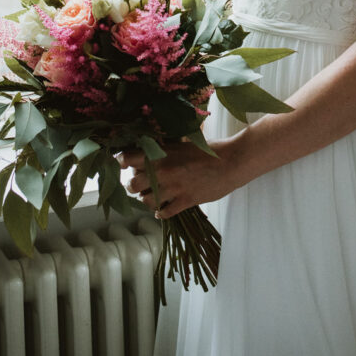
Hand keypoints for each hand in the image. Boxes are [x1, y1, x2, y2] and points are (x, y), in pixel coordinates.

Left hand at [117, 138, 238, 218]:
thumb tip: (148, 150)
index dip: (122, 162)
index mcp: (161, 153)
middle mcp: (163, 171)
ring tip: (153, 195)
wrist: (232, 161)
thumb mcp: (183, 142)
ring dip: (147, 199)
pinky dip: (161, 212)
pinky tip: (163, 209)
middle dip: (134, 184)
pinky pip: (163, 213)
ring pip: (145, 201)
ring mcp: (173, 188)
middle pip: (132, 184)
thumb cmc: (210, 148)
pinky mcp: (185, 202)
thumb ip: (164, 147)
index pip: (127, 159)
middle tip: (141, 181)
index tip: (123, 164)